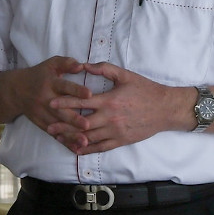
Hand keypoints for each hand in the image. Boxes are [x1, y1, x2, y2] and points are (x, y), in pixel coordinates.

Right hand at [8, 57, 92, 150]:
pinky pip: (53, 133)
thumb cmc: (40, 75)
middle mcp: (45, 99)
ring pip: (57, 125)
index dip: (76, 90)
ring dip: (71, 134)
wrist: (16, 90)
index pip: (64, 86)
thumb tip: (81, 66)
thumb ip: (66, 63)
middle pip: (60, 110)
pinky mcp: (41, 123)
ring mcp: (41, 113)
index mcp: (49, 83)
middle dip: (73, 118)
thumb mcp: (51, 64)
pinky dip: (64, 141)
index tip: (89, 94)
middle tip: (87, 124)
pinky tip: (76, 148)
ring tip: (85, 141)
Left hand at [48, 61, 179, 153]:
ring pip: (89, 138)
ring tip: (58, 138)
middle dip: (63, 125)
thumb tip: (84, 65)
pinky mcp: (121, 140)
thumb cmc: (145, 90)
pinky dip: (87, 149)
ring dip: (72, 138)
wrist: (166, 109)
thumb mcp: (125, 75)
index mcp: (109, 100)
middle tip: (48, 126)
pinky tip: (76, 149)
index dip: (65, 103)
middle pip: (81, 123)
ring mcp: (115, 131)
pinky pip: (101, 147)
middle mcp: (110, 118)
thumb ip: (104, 68)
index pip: (82, 102)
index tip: (51, 103)